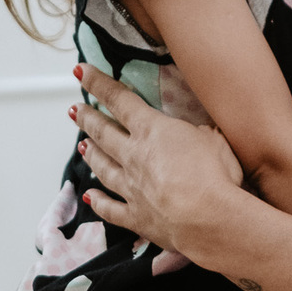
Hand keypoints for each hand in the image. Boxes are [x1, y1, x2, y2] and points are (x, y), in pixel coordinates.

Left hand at [74, 65, 242, 262]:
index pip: (119, 100)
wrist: (209, 218)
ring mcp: (132, 188)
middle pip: (104, 134)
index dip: (98, 84)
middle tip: (75, 112)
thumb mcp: (214, 138)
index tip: (82, 72)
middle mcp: (134, 156)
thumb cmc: (215, 174)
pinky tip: (89, 197)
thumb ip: (199, 133)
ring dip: (92, 155)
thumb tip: (196, 133)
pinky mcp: (136, 217)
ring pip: (103, 167)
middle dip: (88, 119)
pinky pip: (110, 209)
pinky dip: (97, 202)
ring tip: (83, 147)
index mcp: (152, 130)